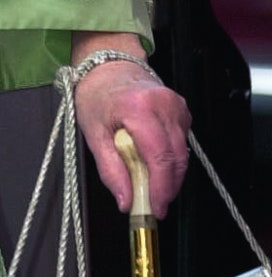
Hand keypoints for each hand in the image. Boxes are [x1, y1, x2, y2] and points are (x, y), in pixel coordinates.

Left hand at [75, 58, 190, 217]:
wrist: (107, 67)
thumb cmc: (97, 96)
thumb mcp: (93, 134)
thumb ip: (110, 170)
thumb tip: (125, 201)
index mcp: (139, 108)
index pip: (159, 157)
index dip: (160, 189)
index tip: (155, 209)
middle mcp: (163, 104)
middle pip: (176, 158)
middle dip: (167, 188)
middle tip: (154, 205)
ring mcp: (176, 105)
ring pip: (182, 153)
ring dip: (169, 175)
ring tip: (151, 186)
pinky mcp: (182, 109)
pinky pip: (182, 142)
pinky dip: (171, 158)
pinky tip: (155, 161)